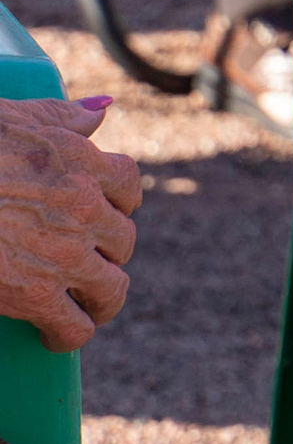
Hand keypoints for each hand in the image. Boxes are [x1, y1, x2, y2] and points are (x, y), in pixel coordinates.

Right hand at [0, 95, 141, 351]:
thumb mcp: (12, 115)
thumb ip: (61, 116)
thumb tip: (103, 109)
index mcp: (80, 162)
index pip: (129, 184)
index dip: (118, 202)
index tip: (105, 212)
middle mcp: (83, 208)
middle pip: (123, 240)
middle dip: (105, 251)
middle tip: (85, 261)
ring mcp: (65, 254)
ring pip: (111, 289)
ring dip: (99, 299)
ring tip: (83, 307)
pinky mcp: (37, 295)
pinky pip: (75, 326)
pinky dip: (67, 334)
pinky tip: (51, 334)